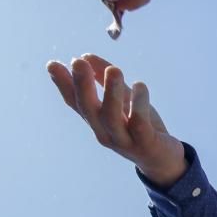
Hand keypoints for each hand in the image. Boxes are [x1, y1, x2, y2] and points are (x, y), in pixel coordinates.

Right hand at [47, 54, 186, 186]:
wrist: (164, 161)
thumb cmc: (141, 127)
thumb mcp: (123, 99)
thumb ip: (105, 78)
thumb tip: (85, 55)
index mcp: (97, 121)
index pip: (76, 102)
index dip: (63, 84)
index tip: (51, 64)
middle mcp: (105, 132)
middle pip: (89, 109)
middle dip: (82, 85)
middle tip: (77, 62)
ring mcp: (123, 140)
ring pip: (111, 118)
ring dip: (111, 93)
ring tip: (114, 69)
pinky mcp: (145, 144)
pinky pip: (139, 124)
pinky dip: (139, 104)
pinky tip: (140, 85)